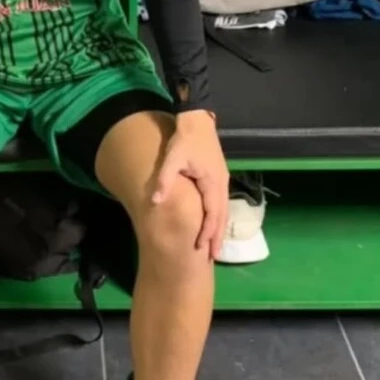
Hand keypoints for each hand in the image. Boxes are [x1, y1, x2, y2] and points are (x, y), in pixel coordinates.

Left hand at [152, 110, 228, 259]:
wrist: (198, 121)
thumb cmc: (184, 140)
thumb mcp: (172, 158)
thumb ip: (165, 180)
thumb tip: (156, 201)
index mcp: (211, 183)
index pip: (211, 214)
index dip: (207, 232)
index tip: (202, 248)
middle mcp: (221, 184)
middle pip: (221, 216)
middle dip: (217, 237)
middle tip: (212, 257)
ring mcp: (222, 181)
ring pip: (223, 210)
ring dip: (219, 229)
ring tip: (214, 246)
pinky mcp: (219, 177)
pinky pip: (221, 203)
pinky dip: (219, 217)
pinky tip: (214, 223)